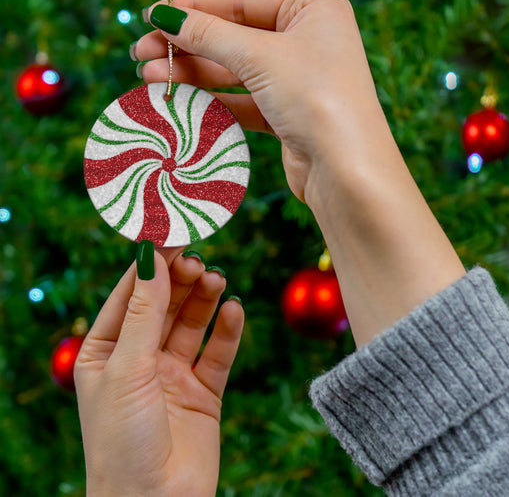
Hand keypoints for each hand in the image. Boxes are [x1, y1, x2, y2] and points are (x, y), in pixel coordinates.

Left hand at [75, 248, 243, 496]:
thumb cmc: (122, 441)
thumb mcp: (127, 368)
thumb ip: (144, 312)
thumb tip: (151, 257)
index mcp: (106, 351)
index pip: (130, 294)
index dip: (150, 264)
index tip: (171, 234)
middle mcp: (139, 358)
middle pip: (164, 304)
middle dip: (180, 280)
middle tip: (198, 260)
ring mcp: (172, 373)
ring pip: (192, 323)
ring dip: (204, 299)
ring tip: (216, 279)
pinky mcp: (204, 390)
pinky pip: (218, 352)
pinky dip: (227, 330)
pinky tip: (234, 310)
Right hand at [134, 0, 384, 203]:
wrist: (346, 171)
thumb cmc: (316, 98)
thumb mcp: (260, 56)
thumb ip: (209, 35)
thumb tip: (164, 15)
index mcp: (312, 10)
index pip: (241, 1)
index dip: (194, 8)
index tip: (152, 16)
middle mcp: (307, 41)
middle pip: (234, 36)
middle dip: (187, 45)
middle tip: (141, 53)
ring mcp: (298, 80)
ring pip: (235, 71)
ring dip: (193, 75)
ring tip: (150, 78)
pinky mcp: (288, 115)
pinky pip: (243, 101)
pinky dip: (213, 101)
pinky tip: (180, 101)